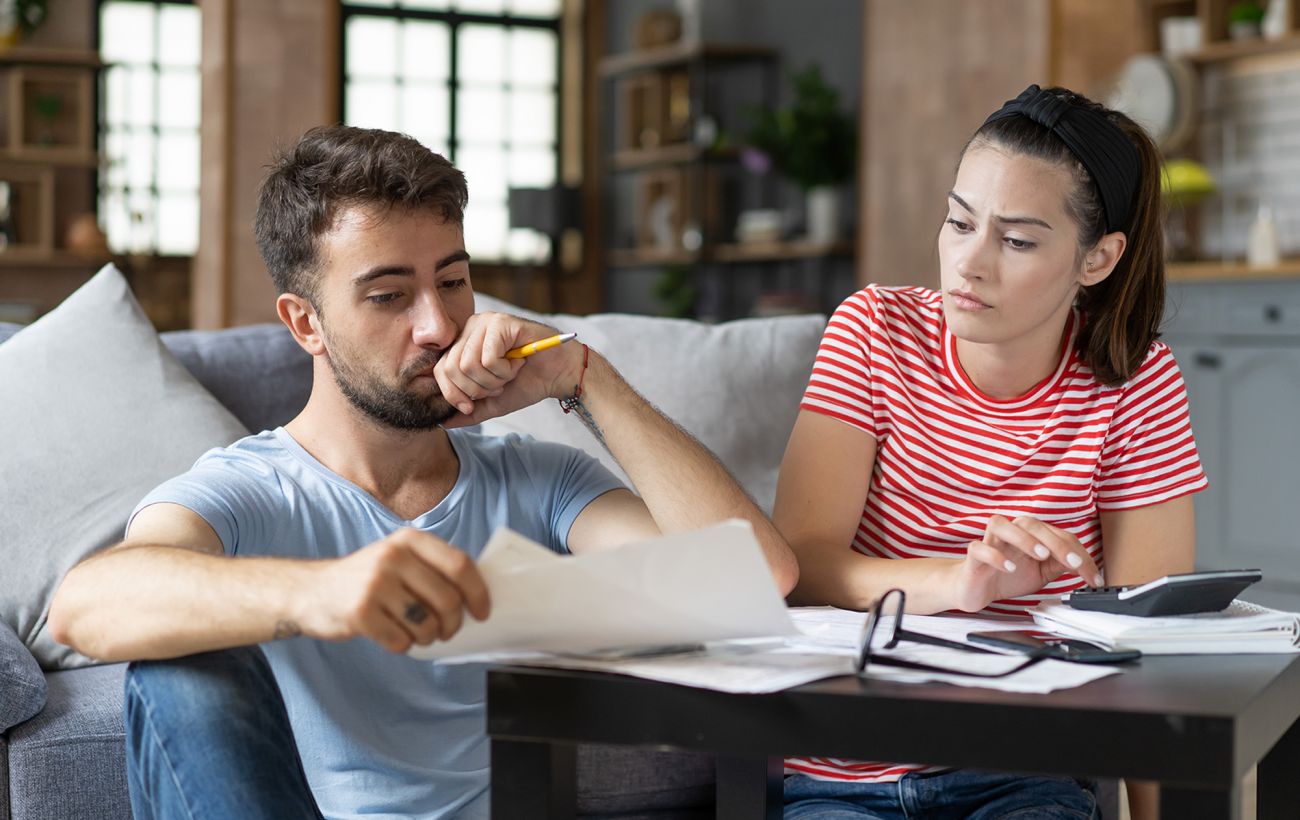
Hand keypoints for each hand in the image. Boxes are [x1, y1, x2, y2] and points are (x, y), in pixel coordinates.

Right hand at [298, 528, 490, 653]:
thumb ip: (432, 568)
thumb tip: (478, 596)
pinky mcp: (359, 613)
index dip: (478, 593)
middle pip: (448, 599)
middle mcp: (393, 557)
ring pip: (427, 625)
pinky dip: (403, 645)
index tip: (482, 613)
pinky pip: (401, 641)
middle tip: (446, 631)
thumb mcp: (398, 558)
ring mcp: (375, 584)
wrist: (311, 591)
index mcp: (410, 540)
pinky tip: (392, 635)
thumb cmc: (367, 579)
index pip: (460, 565)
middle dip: (453, 624)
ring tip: (418, 634)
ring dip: (428, 637)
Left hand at [434, 312, 585, 427]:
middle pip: (451, 368)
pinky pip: (488, 358)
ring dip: (493, 380)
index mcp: (464, 343)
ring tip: (510, 373)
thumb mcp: (492, 402)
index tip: (472, 406)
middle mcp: (471, 328)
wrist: (559, 375)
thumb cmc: (527, 383)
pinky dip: (505, 370)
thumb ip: (468, 412)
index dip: (453, 394)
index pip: (440, 370)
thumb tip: (442, 422)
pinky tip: (518, 363)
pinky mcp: (501, 323)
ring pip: (468, 364)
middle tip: (499, 386)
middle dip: (477, 389)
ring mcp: (485, 322)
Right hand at [950, 514, 1100, 612]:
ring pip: (1001, 525)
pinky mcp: (973, 556)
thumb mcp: (1041, 573)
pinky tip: (1010, 567)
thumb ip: (1059, 565)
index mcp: (1029, 535)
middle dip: (1056, 543)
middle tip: (1074, 564)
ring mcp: (989, 542)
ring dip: (1024, 538)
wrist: (974, 589)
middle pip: (1031, 524)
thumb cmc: (1006, 576)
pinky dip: (995, 556)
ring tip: (1041, 555)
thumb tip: (1085, 565)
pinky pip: (979, 548)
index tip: (1093, 577)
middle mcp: (1009, 533)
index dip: (1078, 554)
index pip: (1056, 535)